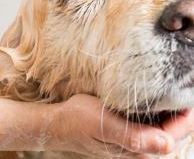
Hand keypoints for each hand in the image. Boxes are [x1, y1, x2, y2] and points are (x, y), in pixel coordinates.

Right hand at [45, 94, 177, 157]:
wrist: (59, 123)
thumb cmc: (78, 121)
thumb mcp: (104, 124)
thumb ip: (134, 137)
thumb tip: (166, 145)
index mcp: (138, 151)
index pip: (176, 134)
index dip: (185, 114)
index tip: (188, 91)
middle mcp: (140, 152)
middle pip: (174, 134)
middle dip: (180, 113)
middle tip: (182, 88)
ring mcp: (135, 145)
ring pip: (165, 130)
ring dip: (170, 112)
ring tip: (171, 92)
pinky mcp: (129, 137)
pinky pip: (153, 127)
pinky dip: (158, 113)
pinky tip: (153, 100)